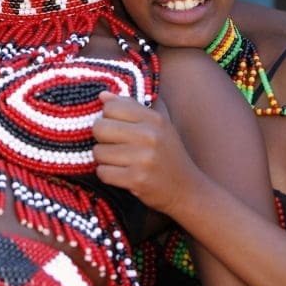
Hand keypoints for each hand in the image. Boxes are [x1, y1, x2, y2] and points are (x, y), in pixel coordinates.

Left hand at [92, 92, 200, 214]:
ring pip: (98, 151)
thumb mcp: (157, 126)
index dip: (108, 118)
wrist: (187, 190)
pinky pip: (102, 172)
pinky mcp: (137, 179)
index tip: (117, 128)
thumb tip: (103, 96)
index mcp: (154, 119)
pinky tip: (121, 175)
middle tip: (115, 147)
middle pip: (100, 127)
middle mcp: (150, 135)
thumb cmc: (168, 155)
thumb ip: (130, 107)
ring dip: (104, 159)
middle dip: (102, 139)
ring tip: (121, 162)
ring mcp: (144, 158)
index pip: (111, 107)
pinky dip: (107, 175)